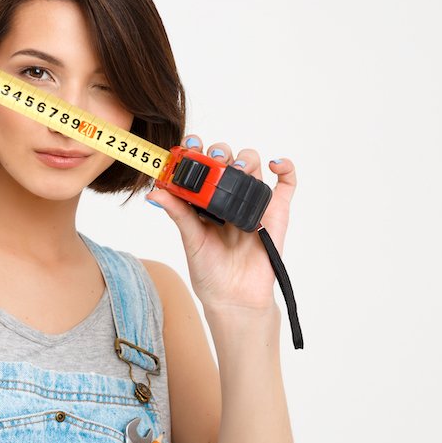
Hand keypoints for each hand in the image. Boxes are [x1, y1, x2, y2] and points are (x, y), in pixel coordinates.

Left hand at [145, 135, 296, 312]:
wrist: (234, 297)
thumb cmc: (209, 271)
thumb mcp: (190, 239)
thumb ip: (178, 213)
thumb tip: (155, 192)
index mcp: (205, 198)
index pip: (201, 165)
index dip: (196, 150)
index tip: (189, 144)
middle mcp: (228, 195)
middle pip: (228, 159)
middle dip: (221, 152)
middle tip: (215, 160)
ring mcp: (253, 202)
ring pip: (253, 166)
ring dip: (246, 159)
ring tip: (237, 169)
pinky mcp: (276, 213)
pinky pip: (286, 184)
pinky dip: (285, 168)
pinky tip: (274, 165)